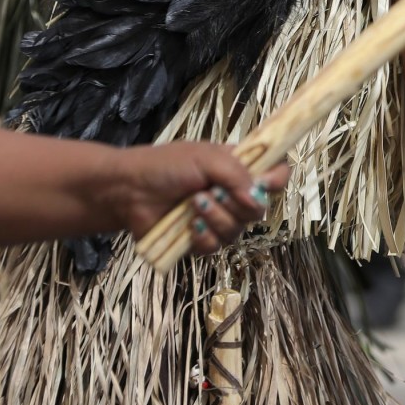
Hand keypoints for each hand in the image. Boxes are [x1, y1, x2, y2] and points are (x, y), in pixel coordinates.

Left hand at [111, 143, 288, 256]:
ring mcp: (217, 218)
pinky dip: (203, 236)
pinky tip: (188, 226)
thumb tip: (259, 196)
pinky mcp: (201, 240)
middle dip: (236, 203)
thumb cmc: (164, 166)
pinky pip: (217, 246)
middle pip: (259, 208)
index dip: (277, 180)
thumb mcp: (204, 157)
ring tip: (193, 205)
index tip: (267, 184)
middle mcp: (232, 194)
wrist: (128, 190)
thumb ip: (237, 173)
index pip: (274, 173)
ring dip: (216, 218)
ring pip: (237, 231)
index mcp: (237, 168)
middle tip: (210, 192)